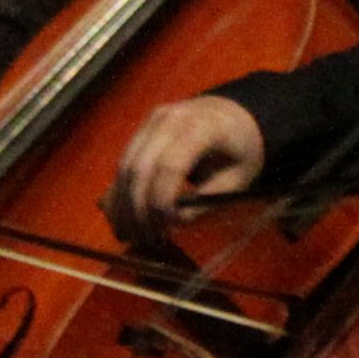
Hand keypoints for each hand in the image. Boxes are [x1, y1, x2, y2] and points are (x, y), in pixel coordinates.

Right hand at [108, 96, 266, 250]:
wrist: (232, 116)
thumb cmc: (239, 151)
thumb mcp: (237, 179)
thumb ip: (207, 201)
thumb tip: (173, 223)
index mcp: (201, 126)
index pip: (170, 165)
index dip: (162, 200)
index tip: (166, 228)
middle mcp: (169, 119)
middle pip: (140, 168)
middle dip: (138, 209)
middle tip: (146, 240)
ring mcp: (150, 124)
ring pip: (124, 168)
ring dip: (123, 206)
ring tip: (133, 237)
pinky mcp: (139, 133)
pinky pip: (122, 166)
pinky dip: (119, 196)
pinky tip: (124, 221)